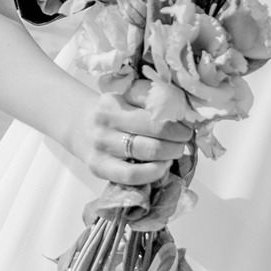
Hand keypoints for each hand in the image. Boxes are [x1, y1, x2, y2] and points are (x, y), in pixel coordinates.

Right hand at [74, 81, 191, 185]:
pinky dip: (154, 172)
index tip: (188, 118)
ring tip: (177, 150)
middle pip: (157, 127)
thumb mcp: (128, 98)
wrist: (82, 128)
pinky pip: (133, 174)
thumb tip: (188, 112)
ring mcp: (101, 143)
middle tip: (186, 136)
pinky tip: (163, 166)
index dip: (179, 112)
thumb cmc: (115, 114)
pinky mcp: (99, 166)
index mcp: (116, 96)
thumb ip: (153, 100)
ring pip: (149, 150)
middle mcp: (106, 117)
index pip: (155, 102)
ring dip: (172, 152)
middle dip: (180, 134)